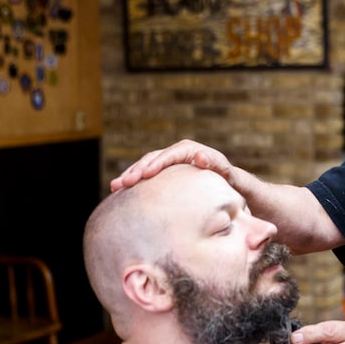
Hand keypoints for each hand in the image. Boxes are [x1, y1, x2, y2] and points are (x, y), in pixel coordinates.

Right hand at [110, 139, 233, 190]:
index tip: (146, 174)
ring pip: (146, 166)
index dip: (157, 163)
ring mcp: (170, 163)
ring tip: (115, 187)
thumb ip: (218, 165)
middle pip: (154, 158)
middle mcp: (178, 153)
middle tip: (124, 183)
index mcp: (191, 151)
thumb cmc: (230, 181)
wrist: (227, 184)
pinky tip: (118, 192)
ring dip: (130, 175)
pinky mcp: (164, 173)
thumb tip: (200, 157)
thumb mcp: (228, 173)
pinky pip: (146, 175)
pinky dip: (133, 182)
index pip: (171, 155)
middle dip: (138, 170)